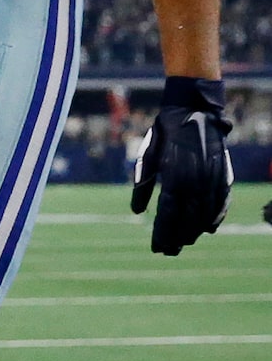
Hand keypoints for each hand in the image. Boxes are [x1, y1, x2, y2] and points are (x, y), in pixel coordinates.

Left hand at [130, 79, 231, 255]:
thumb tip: (137, 212)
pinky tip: (209, 228)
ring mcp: (212, 179)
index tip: (156, 248)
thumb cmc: (166, 132)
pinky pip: (222, 202)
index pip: (168, 216)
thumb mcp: (149, 156)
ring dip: (195, 231)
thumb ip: (143, 184)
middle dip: (177, 238)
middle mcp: (196, 182)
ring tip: (185, 242)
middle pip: (187, 221)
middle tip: (168, 251)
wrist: (194, 109)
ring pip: (205, 215)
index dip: (162, 235)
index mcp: (175, 177)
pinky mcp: (223, 174)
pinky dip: (216, 216)